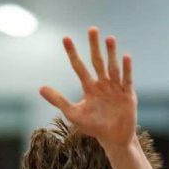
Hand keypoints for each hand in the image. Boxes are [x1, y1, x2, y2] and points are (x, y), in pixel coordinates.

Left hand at [40, 27, 136, 147]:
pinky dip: (126, 69)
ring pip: (112, 67)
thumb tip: (40, 88)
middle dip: (94, 46)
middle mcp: (103, 84)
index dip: (72, 53)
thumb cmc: (94, 127)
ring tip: (109, 38)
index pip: (79, 67)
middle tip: (92, 29)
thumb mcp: (73, 114)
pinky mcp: (128, 95)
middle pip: (97, 61)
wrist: (113, 139)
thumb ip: (58, 100)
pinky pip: (126, 79)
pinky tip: (125, 56)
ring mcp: (116, 88)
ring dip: (111, 53)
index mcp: (90, 87)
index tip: (66, 38)